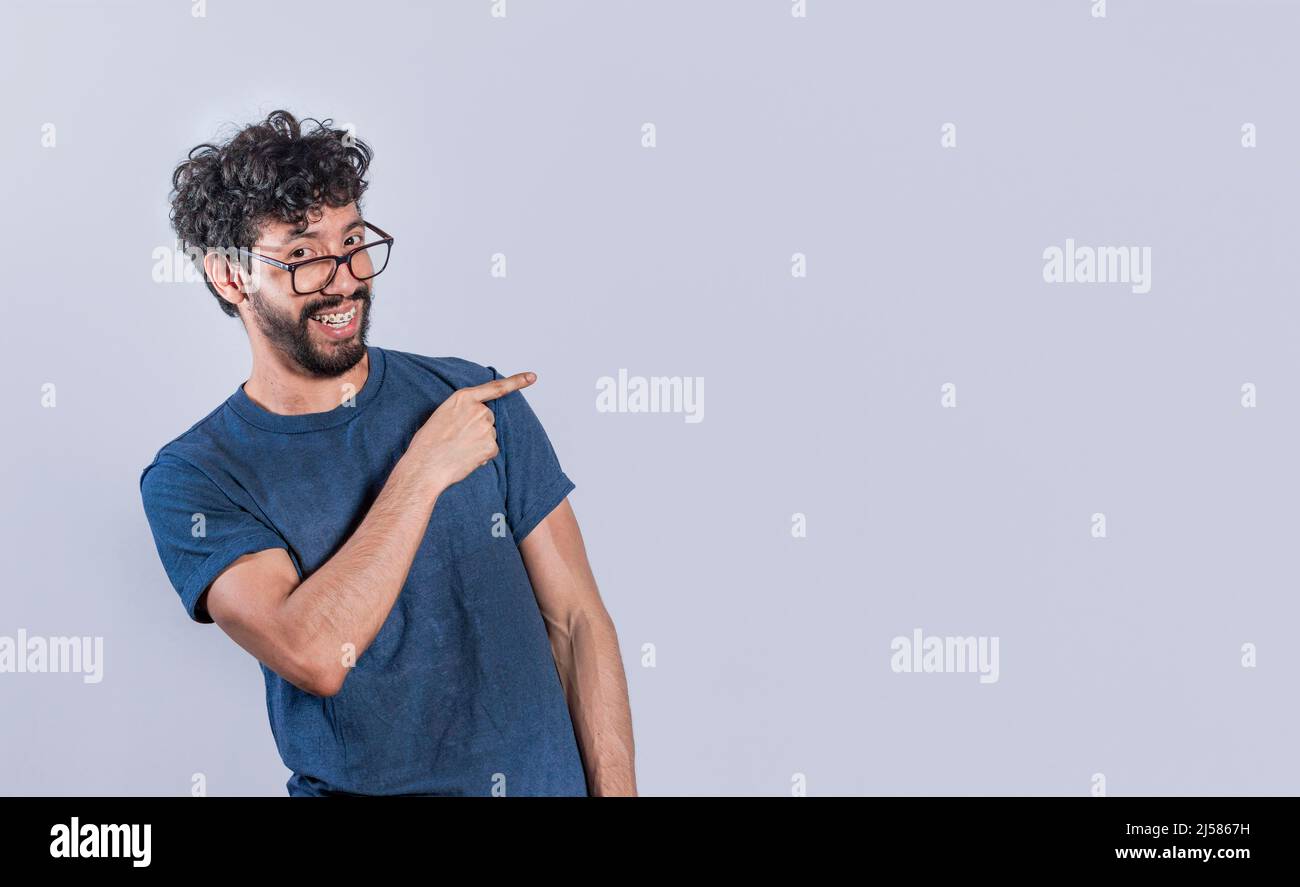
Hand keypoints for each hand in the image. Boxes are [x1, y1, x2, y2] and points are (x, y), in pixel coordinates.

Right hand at [410, 371, 536, 491]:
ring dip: (478, 443)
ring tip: (458, 449)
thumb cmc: (428, 442)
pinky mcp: (490, 445)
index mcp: (464, 398)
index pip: (495, 388)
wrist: (425, 465)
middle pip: (488, 418)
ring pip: (489, 435)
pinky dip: (481, 456)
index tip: (532, 377)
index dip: (517, 381)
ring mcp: (486, 427)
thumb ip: (463, 411)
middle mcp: (479, 410)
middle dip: (477, 429)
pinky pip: (491, 450)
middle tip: (457, 439)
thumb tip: (480, 421)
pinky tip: (465, 458)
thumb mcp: (443, 415)